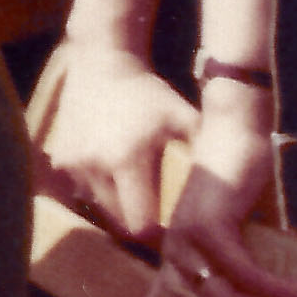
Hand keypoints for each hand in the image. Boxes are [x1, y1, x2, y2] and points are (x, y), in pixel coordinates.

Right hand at [44, 38, 208, 252]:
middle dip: (136, 221)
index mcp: (127, 162)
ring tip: (132, 189)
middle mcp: (95, 166)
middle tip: (153, 212)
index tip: (168, 228)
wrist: (102, 62)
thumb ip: (207, 157)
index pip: (139, 225)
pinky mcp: (60, 157)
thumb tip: (236, 194)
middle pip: (118, 220)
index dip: (156, 234)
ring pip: (98, 206)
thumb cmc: (149, 94)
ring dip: (115, 204)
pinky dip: (96, 187)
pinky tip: (110, 171)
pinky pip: (81, 188)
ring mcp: (73, 162)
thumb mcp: (185, 120)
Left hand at [157, 77, 296, 296]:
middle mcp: (175, 243)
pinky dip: (274, 287)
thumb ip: (246, 266)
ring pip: (224, 293)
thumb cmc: (245, 184)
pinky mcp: (209, 224)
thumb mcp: (244, 234)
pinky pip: (244, 270)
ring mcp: (187, 233)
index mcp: (179, 248)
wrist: (239, 132)